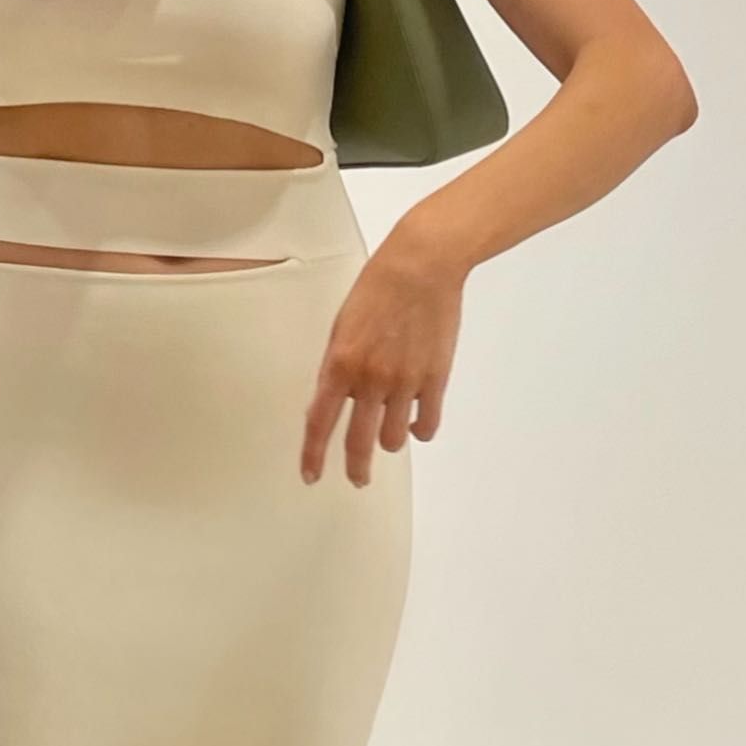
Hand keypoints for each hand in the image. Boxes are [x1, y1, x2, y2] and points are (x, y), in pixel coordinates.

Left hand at [299, 231, 464, 485]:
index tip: (311, 475)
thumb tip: (337, 397)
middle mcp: (370, 380)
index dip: (312, 455)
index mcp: (340, 364)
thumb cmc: (379, 287)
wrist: (420, 267)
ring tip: (389, 437)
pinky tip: (416, 424)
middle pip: (358, 443)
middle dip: (356, 468)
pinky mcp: (434, 380)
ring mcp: (404, 383)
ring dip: (388, 442)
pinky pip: (426, 424)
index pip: (319, 423)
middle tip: (357, 478)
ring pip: (393, 439)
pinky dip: (419, 430)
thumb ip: (338, 366)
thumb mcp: (342, 325)